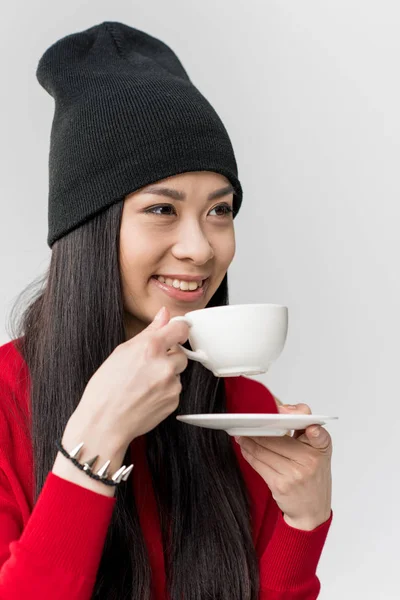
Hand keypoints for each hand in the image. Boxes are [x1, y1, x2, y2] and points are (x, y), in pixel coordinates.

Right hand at [65, 306, 189, 451]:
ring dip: (166, 375)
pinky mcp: (174, 401)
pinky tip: (146, 396)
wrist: (104, 423)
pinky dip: (164, 391)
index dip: (178, 329)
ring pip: (177, 373)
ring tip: (142, 384)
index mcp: (151, 347)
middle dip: (168, 357)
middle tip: (146, 366)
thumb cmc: (105, 389)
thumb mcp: (122, 352)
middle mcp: (165, 365)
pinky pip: (174, 390)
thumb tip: (163, 315)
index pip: (180, 328)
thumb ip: (149, 332)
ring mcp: (172, 385)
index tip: (176, 332)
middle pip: (180, 353)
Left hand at [235, 403, 331, 529]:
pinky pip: (258, 464)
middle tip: (246, 422)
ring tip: (242, 434)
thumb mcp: (317, 450)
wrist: (312, 510)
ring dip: (248, 440)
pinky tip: (245, 448)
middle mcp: (310, 460)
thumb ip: (303, 430)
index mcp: (321, 447)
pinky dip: (248, 454)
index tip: (284, 411)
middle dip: (258, 429)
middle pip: (276, 438)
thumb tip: (280, 410)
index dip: (300, 418)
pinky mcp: (280, 485)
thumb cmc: (313, 475)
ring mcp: (295, 474)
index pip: (315, 429)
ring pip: (263, 450)